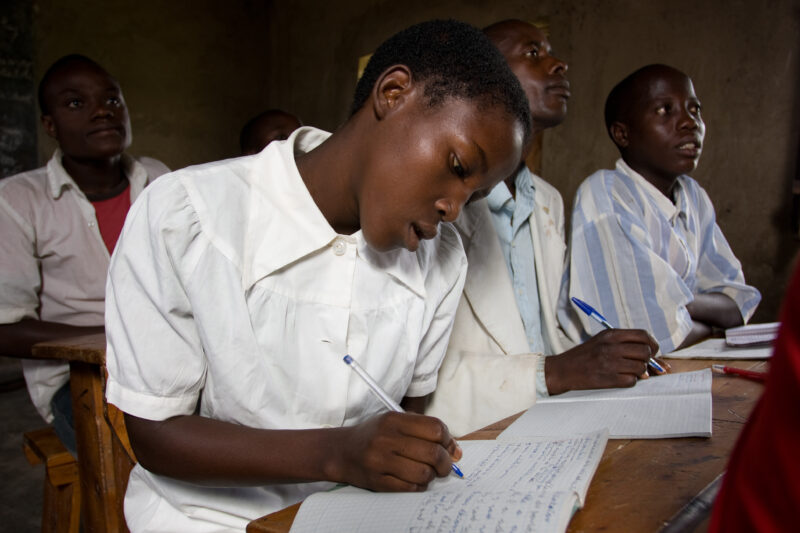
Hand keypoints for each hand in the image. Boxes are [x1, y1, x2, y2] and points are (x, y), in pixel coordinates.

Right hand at [328, 412, 460, 491]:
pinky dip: (419, 486)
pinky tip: (415, 480)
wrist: (341, 451)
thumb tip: (456, 451)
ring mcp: (380, 460)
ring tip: (428, 473)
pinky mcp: (377, 481)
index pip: (435, 428)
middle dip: (445, 462)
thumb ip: (424, 431)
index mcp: (393, 419)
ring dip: (432, 476)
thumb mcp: (395, 422)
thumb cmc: (374, 436)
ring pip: (424, 473)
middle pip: (432, 452)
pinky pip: (410, 487)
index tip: (448, 446)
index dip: (447, 439)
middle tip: (444, 466)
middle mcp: (386, 438)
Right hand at [545, 329, 661, 394]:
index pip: (643, 335)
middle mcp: (611, 347)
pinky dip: (630, 381)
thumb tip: (658, 360)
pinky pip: (632, 381)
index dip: (652, 344)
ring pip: (641, 368)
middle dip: (648, 360)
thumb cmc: (584, 356)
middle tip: (641, 364)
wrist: (563, 370)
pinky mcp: (608, 379)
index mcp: (611, 334)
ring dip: (639, 372)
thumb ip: (626, 345)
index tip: (652, 351)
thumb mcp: (602, 342)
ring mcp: (610, 363)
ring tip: (627, 371)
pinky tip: (620, 378)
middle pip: (645, 351)